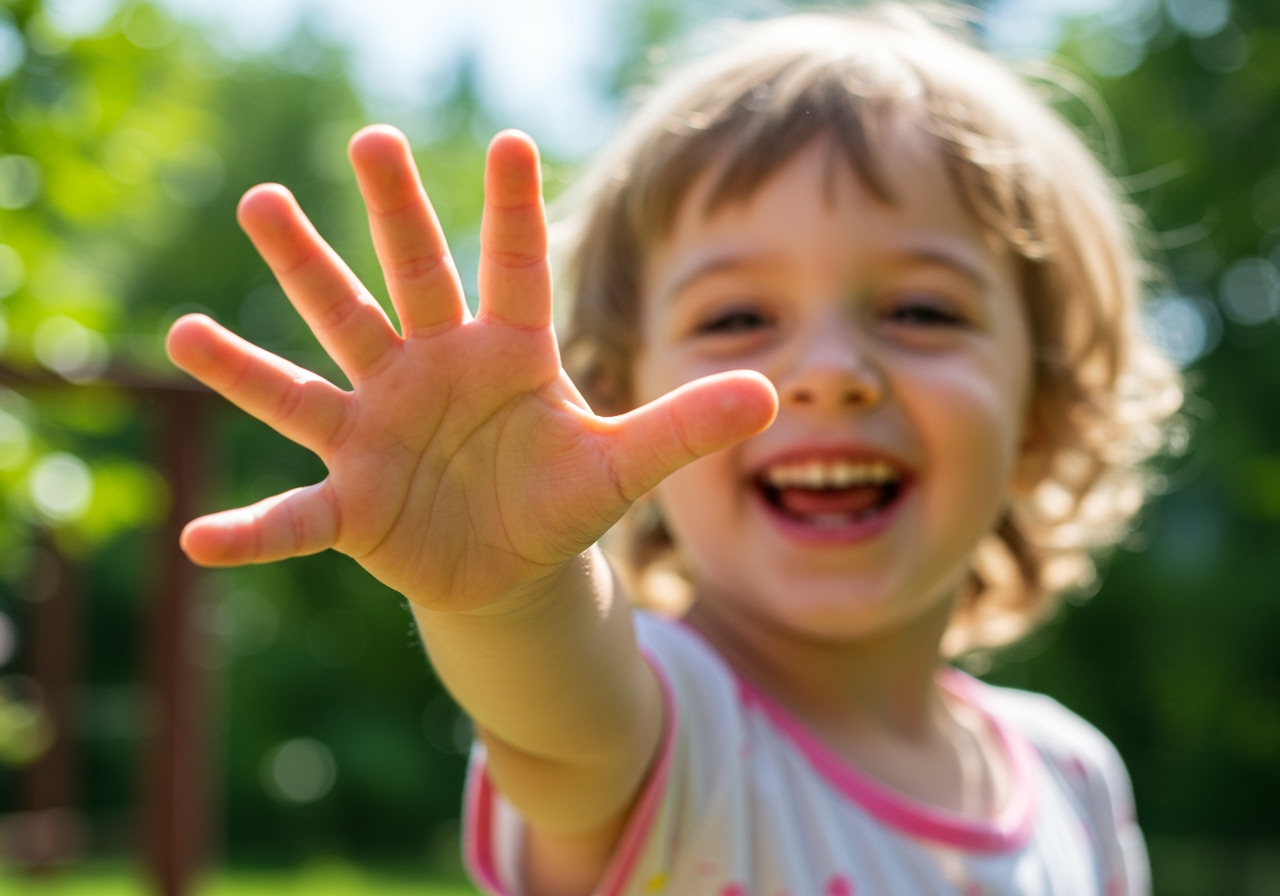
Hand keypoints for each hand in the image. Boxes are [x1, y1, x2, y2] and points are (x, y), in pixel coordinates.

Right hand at [167, 126, 775, 609]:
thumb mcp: (623, 466)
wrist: (511, 564)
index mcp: (505, 352)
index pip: (514, 267)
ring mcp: (380, 428)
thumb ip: (681, 428)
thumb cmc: (560, 498)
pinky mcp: (351, 499)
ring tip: (196, 309)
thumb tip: (770, 398)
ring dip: (263, 339)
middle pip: (404, 284)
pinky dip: (254, 529)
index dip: (517, 210)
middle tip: (367, 142)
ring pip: (320, 366)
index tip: (518, 139)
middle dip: (386, 219)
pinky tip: (201, 541)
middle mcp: (430, 370)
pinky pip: (295, 511)